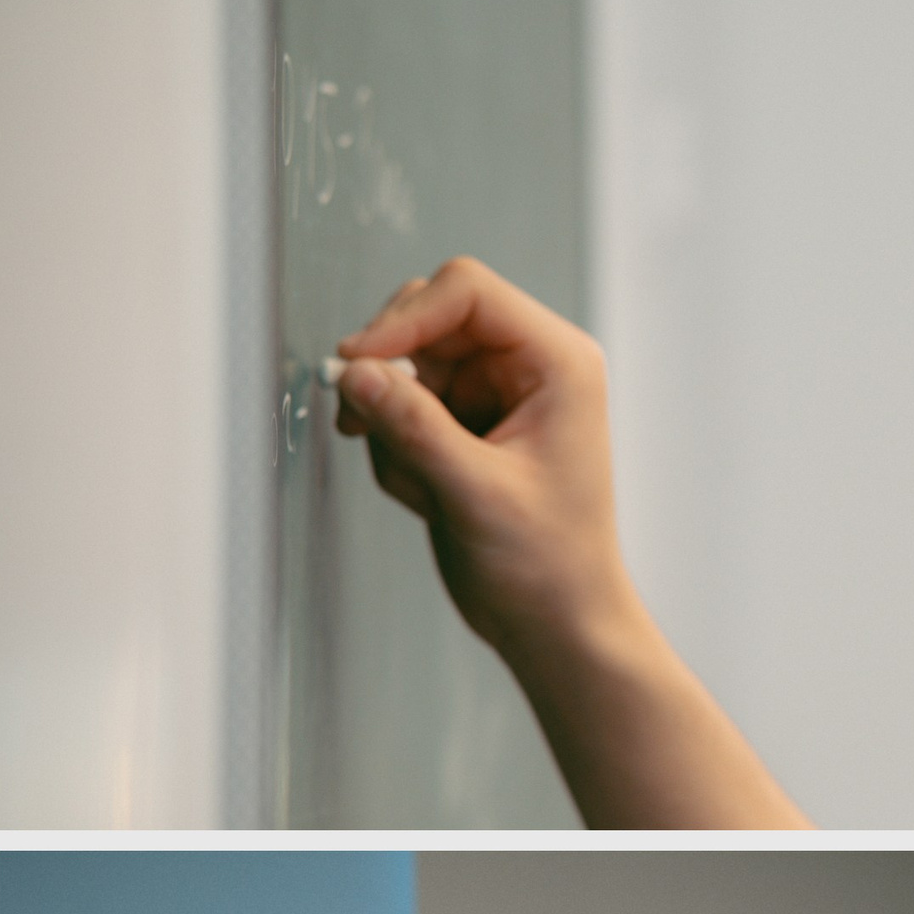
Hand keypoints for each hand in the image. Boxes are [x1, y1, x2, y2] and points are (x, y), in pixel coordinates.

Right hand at [333, 258, 633, 669]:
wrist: (555, 622)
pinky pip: (401, 408)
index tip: (358, 363)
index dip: (404, 319)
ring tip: (424, 488)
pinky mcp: (467, 425)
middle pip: (427, 318)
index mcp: (558, 362)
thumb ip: (413, 427)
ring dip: (393, 426)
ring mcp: (495, 394)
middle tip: (370, 429)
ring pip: (405, 367)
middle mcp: (529, 366)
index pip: (466, 292)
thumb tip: (355, 374)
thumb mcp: (475, 493)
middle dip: (393, 376)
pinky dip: (396, 449)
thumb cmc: (547, 565)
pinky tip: (426, 496)